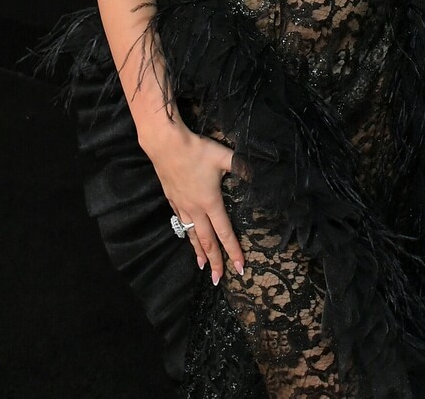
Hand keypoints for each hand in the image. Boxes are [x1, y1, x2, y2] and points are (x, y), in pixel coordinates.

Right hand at [142, 124, 242, 284]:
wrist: (166, 145)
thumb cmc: (196, 151)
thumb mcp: (224, 157)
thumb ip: (242, 167)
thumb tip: (259, 173)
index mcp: (211, 203)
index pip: (225, 232)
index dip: (233, 251)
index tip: (240, 268)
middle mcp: (196, 209)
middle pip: (207, 241)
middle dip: (215, 261)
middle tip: (218, 279)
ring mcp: (182, 206)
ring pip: (192, 235)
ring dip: (198, 252)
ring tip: (203, 266)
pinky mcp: (172, 199)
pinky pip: (181, 222)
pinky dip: (186, 234)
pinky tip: (187, 237)